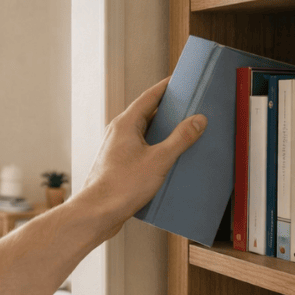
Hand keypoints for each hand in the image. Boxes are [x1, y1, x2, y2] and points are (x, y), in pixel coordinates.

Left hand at [74, 77, 206, 238]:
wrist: (97, 213)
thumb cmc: (121, 187)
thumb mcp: (159, 160)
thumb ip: (180, 138)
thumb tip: (198, 120)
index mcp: (125, 124)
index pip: (150, 96)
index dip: (167, 87)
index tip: (182, 80)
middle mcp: (118, 134)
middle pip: (148, 115)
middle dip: (169, 112)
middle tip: (191, 108)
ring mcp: (117, 151)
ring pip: (145, 136)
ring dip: (164, 134)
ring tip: (187, 134)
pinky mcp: (119, 167)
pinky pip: (141, 152)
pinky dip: (156, 151)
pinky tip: (170, 160)